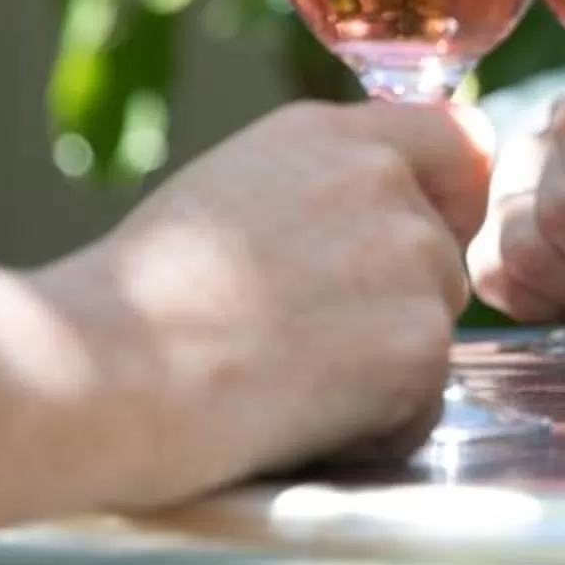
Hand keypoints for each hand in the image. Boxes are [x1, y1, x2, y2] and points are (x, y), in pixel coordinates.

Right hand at [39, 100, 495, 499]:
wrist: (100, 372)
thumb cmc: (136, 300)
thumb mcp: (233, 189)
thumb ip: (325, 187)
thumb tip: (393, 213)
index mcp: (333, 135)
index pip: (463, 143)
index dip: (449, 201)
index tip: (411, 242)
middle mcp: (383, 181)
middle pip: (445, 252)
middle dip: (396, 302)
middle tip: (297, 336)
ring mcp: (410, 258)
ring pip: (435, 327)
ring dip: (383, 368)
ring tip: (283, 376)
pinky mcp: (419, 342)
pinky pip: (423, 402)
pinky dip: (374, 430)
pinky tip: (293, 417)